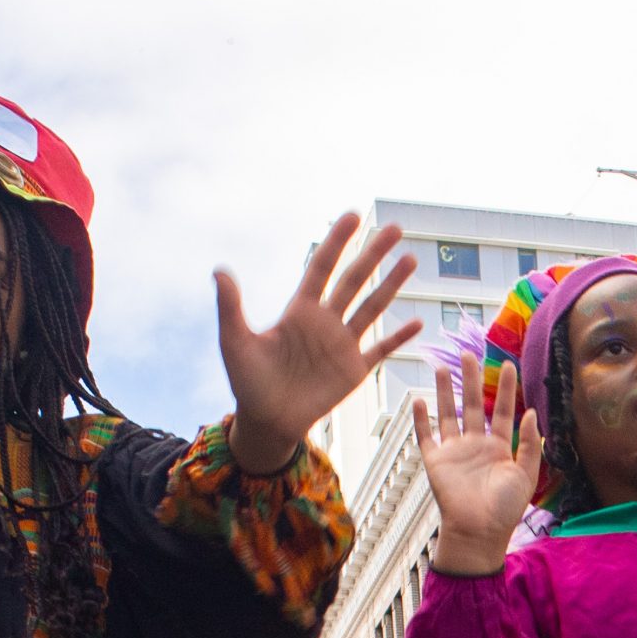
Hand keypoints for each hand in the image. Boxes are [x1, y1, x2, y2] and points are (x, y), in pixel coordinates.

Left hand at [216, 214, 419, 473]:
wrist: (268, 421)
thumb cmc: (247, 382)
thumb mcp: (234, 342)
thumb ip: (230, 308)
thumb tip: (219, 271)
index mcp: (299, 311)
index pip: (322, 267)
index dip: (336, 242)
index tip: (352, 216)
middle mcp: (325, 322)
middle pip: (354, 280)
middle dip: (373, 254)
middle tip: (393, 228)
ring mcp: (342, 345)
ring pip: (372, 308)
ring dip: (391, 285)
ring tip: (410, 260)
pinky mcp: (353, 371)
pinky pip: (381, 350)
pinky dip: (398, 338)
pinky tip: (417, 322)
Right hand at [416, 352, 541, 575]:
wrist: (479, 532)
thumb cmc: (505, 509)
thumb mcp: (527, 475)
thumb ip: (531, 445)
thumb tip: (531, 413)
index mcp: (499, 448)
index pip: (501, 411)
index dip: (505, 389)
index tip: (508, 365)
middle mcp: (475, 446)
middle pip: (472, 404)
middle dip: (470, 379)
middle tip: (469, 353)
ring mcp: (454, 452)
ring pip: (448, 414)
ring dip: (445, 391)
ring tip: (442, 367)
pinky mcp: (436, 462)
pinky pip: (426, 436)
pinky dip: (421, 420)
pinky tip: (419, 400)